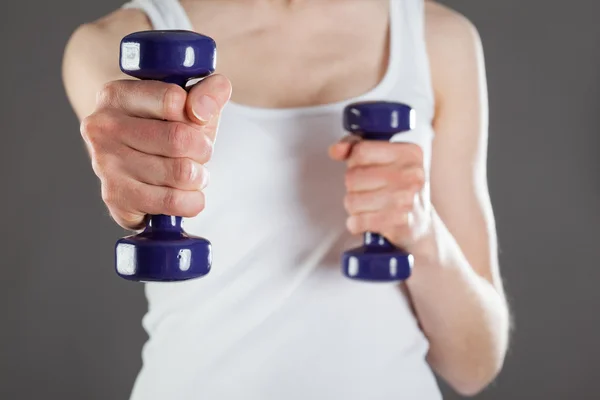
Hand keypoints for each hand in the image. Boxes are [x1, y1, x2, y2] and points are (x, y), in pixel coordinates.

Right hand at [80, 74, 231, 229]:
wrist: (146, 172)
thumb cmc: (169, 130)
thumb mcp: (193, 103)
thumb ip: (210, 91)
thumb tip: (201, 111)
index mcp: (117, 95)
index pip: (173, 100)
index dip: (197, 115)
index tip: (195, 122)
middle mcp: (103, 128)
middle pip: (178, 139)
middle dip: (202, 149)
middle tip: (199, 153)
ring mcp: (105, 165)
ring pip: (180, 172)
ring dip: (199, 177)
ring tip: (191, 173)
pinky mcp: (116, 198)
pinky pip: (172, 202)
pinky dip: (191, 201)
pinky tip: (184, 194)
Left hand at [328, 138, 431, 250]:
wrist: (420, 224)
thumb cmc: (399, 189)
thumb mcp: (384, 160)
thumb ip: (356, 148)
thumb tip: (336, 150)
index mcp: (409, 153)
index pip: (361, 151)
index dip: (354, 162)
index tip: (364, 168)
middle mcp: (410, 174)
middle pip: (352, 176)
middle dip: (354, 186)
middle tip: (369, 190)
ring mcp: (406, 200)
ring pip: (351, 200)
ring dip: (355, 206)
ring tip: (370, 205)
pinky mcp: (398, 223)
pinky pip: (357, 221)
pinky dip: (357, 223)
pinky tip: (369, 219)